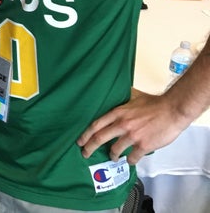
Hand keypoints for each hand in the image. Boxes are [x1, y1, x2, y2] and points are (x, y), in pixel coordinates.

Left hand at [76, 89, 190, 163]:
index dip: (85, 135)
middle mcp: (122, 125)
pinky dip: (129, 160)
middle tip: (85, 154)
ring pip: (115, 150)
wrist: (173, 110)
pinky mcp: (144, 145)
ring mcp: (132, 136)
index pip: (96, 125)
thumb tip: (115, 91)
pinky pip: (132, 157)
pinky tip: (130, 160)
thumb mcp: (133, 96)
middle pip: (99, 138)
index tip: (80, 141)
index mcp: (118, 113)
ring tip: (112, 156)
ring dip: (112, 155)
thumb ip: (123, 98)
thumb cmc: (155, 103)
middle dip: (89, 148)